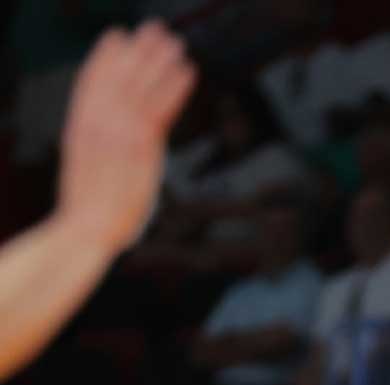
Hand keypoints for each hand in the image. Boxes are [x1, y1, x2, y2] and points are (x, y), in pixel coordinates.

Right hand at [55, 20, 195, 251]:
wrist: (88, 227)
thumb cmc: (88, 202)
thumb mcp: (83, 160)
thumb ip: (97, 137)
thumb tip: (110, 122)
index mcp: (79, 124)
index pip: (91, 79)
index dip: (105, 55)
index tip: (117, 35)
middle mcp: (98, 123)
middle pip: (121, 76)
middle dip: (138, 50)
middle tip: (154, 30)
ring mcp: (120, 133)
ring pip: (143, 87)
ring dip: (161, 62)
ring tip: (176, 45)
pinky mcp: (142, 147)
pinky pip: (162, 109)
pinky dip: (175, 88)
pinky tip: (187, 73)